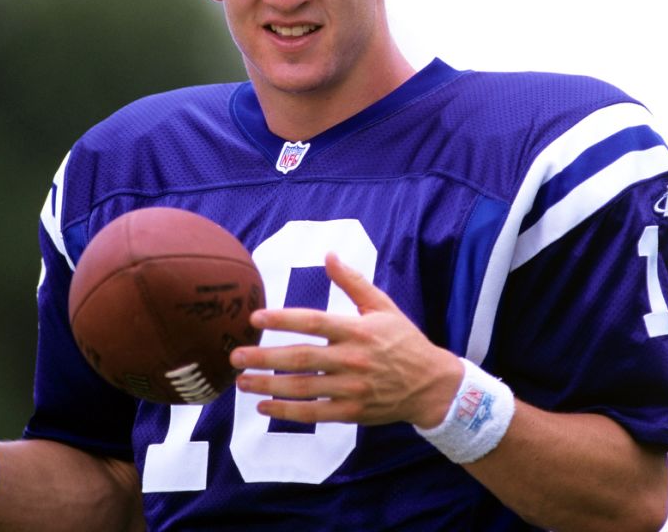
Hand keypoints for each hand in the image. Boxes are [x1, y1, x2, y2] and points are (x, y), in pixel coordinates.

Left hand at [230, 253, 463, 428]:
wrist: (432, 385)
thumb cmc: (404, 341)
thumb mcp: (383, 306)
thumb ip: (353, 282)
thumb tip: (329, 254)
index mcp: (357, 330)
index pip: (314, 322)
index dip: (283, 320)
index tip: (255, 319)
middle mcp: (352, 359)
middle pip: (302, 358)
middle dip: (265, 357)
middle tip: (235, 356)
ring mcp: (352, 388)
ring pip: (303, 388)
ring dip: (269, 385)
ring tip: (242, 381)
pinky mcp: (352, 411)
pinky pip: (314, 413)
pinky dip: (288, 412)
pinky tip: (265, 406)